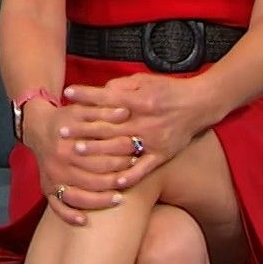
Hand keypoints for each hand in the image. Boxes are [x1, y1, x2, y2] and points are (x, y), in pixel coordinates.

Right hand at [21, 98, 132, 225]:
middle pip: (91, 175)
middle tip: (130, 177)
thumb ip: (104, 111)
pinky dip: (69, 215)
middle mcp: (58, 161)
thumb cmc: (66, 119)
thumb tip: (126, 112)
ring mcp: (52, 177)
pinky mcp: (46, 188)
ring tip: (119, 198)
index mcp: (67, 141)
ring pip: (78, 195)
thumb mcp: (83, 110)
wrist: (37, 128)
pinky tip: (84, 221)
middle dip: (114, 177)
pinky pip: (57, 207)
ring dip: (100, 199)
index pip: (98, 151)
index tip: (135, 156)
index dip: (118, 154)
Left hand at [61, 74, 221, 190]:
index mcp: (141, 100)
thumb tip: (100, 93)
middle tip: (62, 132)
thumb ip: (121, 87)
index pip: (108, 98)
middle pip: (109, 126)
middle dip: (84, 128)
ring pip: (122, 149)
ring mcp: (154, 140)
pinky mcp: (162, 155)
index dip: (87, 95)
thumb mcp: (144, 80)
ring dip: (98, 152)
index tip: (67, 94)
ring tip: (77, 152)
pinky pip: (144, 169)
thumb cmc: (168, 89)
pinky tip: (114, 183)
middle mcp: (146, 121)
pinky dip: (130, 176)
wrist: (200, 104)